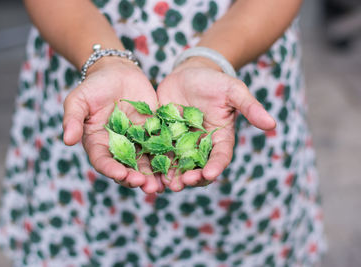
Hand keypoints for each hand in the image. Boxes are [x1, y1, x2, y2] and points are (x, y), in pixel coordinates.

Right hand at [63, 57, 163, 193]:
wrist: (118, 72)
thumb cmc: (94, 86)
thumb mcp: (79, 100)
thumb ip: (73, 119)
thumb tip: (67, 140)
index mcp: (98, 143)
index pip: (103, 161)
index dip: (111, 169)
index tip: (121, 174)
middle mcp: (118, 147)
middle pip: (126, 167)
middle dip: (136, 178)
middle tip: (147, 186)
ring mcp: (137, 141)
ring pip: (145, 162)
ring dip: (154, 175)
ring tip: (162, 185)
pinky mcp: (153, 132)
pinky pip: (161, 147)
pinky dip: (168, 158)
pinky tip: (176, 166)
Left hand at [157, 57, 275, 191]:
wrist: (189, 74)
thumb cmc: (214, 82)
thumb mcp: (233, 91)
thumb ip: (250, 107)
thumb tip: (273, 124)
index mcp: (220, 138)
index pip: (220, 157)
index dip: (215, 167)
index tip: (209, 174)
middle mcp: (200, 146)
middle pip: (198, 168)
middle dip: (191, 178)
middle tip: (182, 184)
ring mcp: (181, 144)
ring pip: (177, 165)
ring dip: (172, 177)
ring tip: (165, 184)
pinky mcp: (163, 138)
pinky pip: (159, 153)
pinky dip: (155, 164)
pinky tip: (148, 171)